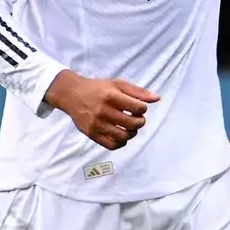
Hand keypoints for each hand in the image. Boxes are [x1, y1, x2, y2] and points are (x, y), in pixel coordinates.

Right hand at [45, 71, 159, 149]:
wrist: (72, 94)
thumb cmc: (98, 88)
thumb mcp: (118, 84)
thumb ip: (138, 92)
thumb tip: (157, 98)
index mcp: (111, 97)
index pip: (138, 107)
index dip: (143, 108)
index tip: (138, 107)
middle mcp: (103, 111)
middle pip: (133, 123)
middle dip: (140, 122)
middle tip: (137, 118)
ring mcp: (96, 124)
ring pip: (124, 137)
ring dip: (132, 133)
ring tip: (130, 127)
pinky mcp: (91, 134)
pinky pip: (111, 145)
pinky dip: (121, 143)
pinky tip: (121, 136)